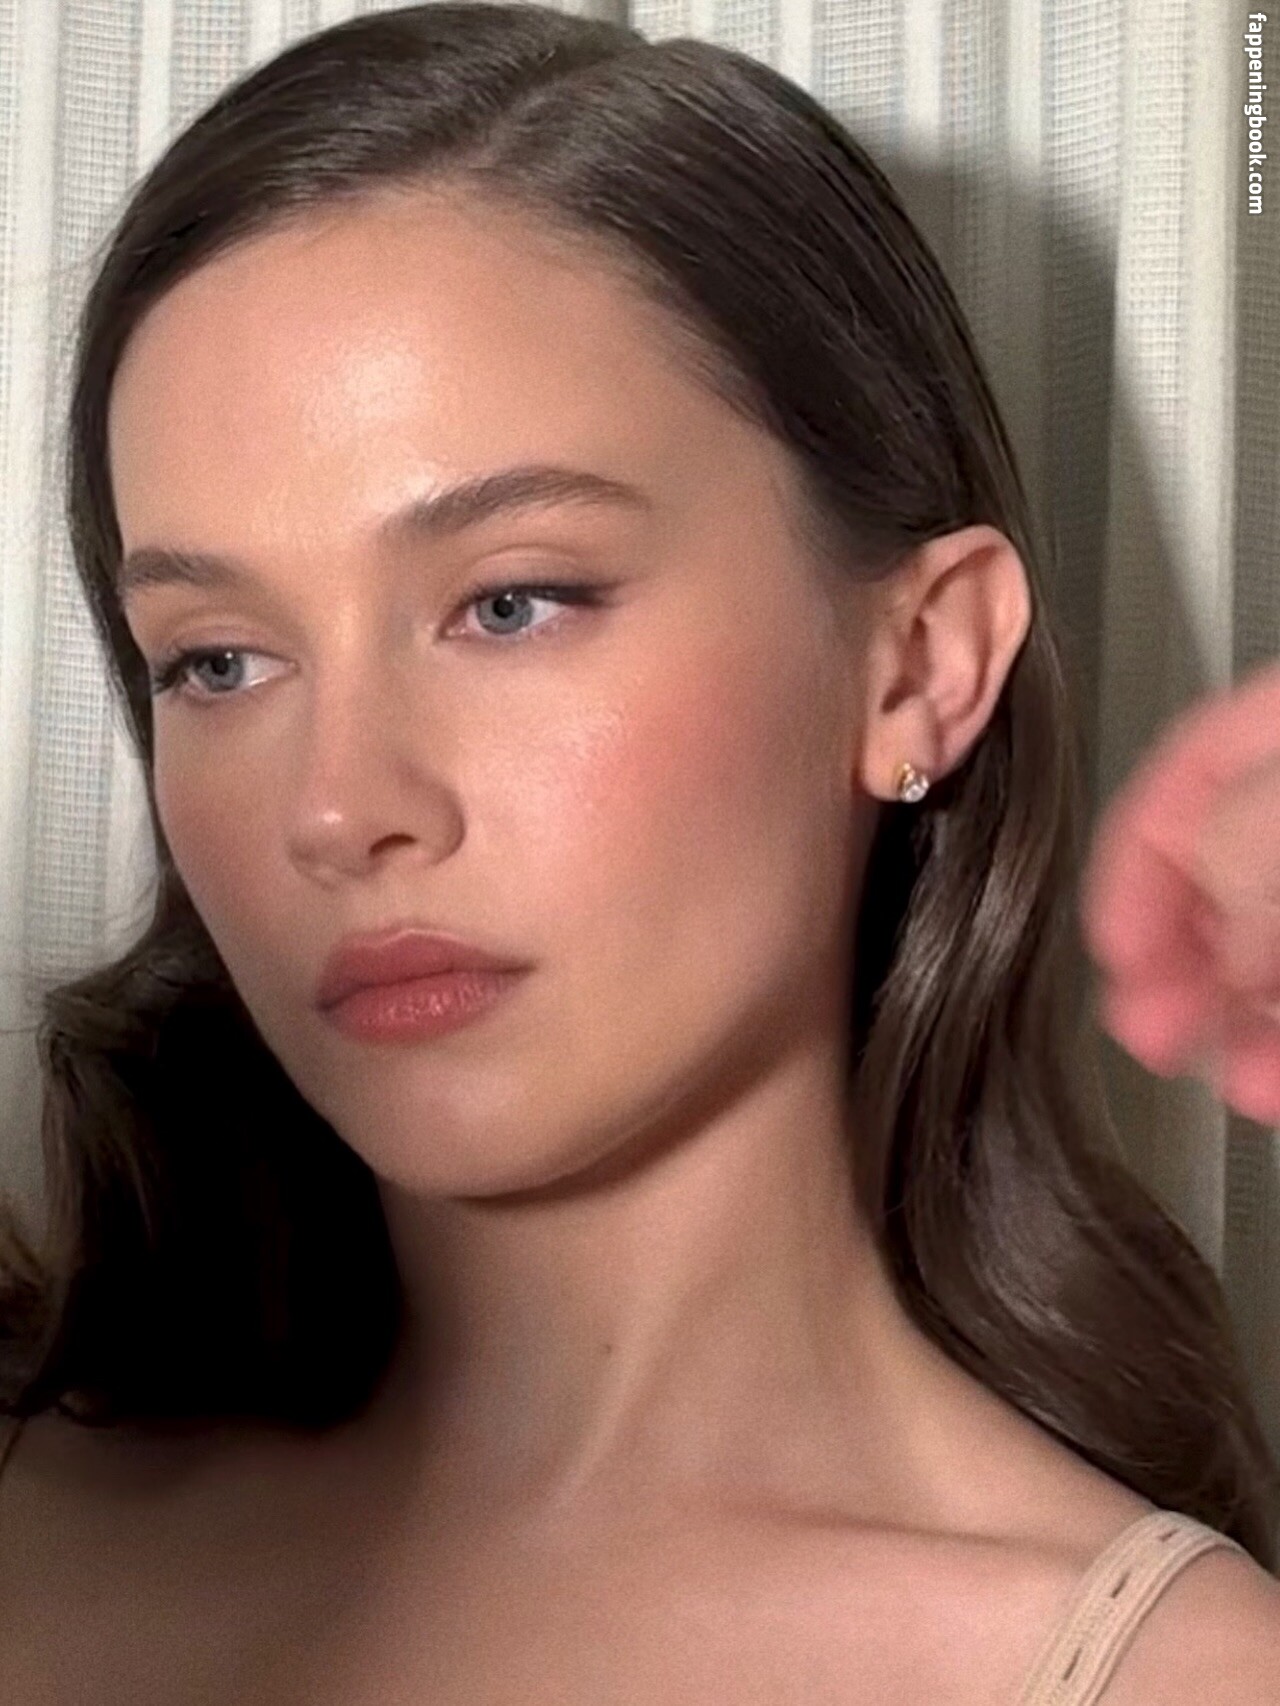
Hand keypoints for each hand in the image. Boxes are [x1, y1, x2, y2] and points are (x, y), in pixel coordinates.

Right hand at [1079, 659, 1279, 1124]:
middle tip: (1138, 1025)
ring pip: (1271, 951)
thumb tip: (1203, 919)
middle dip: (1170, 963)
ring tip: (1193, 1064)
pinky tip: (1262, 1079)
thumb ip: (1238, 843)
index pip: (1175, 788)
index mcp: (1279, 735)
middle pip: (1220, 882)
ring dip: (1224, 1016)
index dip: (1127, 872)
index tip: (1104, 947)